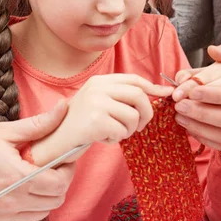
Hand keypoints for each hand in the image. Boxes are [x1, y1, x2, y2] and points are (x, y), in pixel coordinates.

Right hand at [0, 100, 74, 220]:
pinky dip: (30, 210)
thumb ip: (39, 124)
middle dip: (60, 182)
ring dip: (46, 196)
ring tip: (38, 178)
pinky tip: (23, 192)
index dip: (67, 170)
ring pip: (41, 213)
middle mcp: (11, 202)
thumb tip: (62, 108)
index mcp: (16, 177)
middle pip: (54, 200)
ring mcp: (2, 218)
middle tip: (53, 167)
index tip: (64, 159)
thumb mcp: (5, 131)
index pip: (59, 184)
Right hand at [31, 74, 172, 164]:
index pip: (134, 79)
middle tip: (139, 127)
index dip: (153, 87)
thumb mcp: (98, 102)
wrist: (54, 141)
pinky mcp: (96, 120)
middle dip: (146, 113)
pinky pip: (122, 131)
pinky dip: (116, 139)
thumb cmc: (80, 124)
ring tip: (113, 133)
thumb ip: (120, 96)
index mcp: (100, 81)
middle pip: (139, 95)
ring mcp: (96, 102)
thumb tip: (156, 93)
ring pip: (133, 116)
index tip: (166, 94)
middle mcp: (98, 87)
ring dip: (129, 130)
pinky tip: (102, 138)